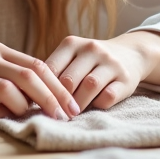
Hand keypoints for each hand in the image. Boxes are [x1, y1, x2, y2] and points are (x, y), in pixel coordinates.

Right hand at [0, 41, 79, 121]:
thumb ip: (15, 75)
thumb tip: (50, 95)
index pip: (37, 65)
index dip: (58, 86)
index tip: (72, 106)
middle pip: (27, 76)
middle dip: (50, 98)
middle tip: (64, 117)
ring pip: (8, 89)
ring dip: (26, 107)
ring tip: (33, 118)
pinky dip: (1, 115)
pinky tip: (8, 120)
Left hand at [44, 31, 159, 111]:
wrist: (130, 53)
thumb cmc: (90, 61)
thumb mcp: (71, 57)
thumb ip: (54, 71)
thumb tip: (28, 95)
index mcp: (72, 43)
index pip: (50, 69)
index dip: (42, 89)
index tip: (36, 104)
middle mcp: (92, 49)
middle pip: (69, 80)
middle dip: (60, 100)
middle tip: (54, 114)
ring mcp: (111, 63)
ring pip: (89, 87)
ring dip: (78, 105)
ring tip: (71, 114)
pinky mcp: (126, 79)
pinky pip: (108, 97)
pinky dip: (98, 105)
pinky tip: (93, 107)